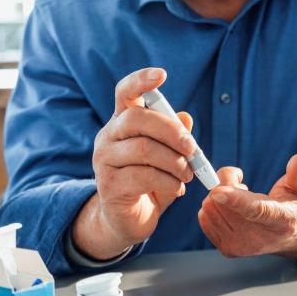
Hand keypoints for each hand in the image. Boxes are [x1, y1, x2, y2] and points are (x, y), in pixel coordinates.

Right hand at [72, 67, 195, 259]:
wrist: (127, 220)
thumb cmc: (148, 182)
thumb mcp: (166, 157)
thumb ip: (174, 137)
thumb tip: (185, 117)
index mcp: (121, 122)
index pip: (124, 92)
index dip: (141, 80)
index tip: (162, 74)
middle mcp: (107, 137)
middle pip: (136, 119)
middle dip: (171, 131)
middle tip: (192, 147)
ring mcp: (104, 161)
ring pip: (144, 149)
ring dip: (175, 162)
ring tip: (188, 174)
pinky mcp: (109, 186)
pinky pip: (144, 176)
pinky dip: (169, 182)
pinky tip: (177, 189)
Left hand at [198, 154, 296, 258]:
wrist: (296, 236)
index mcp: (283, 221)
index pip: (256, 211)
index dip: (235, 200)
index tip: (217, 190)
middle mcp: (260, 239)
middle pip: (224, 205)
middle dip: (227, 183)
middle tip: (243, 183)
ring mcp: (242, 247)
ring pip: (211, 208)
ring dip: (220, 195)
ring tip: (241, 197)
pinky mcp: (228, 249)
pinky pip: (204, 217)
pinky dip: (213, 206)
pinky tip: (231, 208)